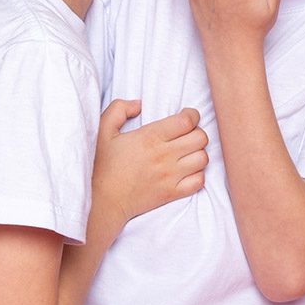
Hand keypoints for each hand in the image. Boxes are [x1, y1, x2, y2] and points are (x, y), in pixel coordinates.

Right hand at [93, 99, 207, 221]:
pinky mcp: (171, 193)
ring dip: (198, 152)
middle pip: (200, 138)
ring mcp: (169, 176)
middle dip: (196, 132)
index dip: (192, 115)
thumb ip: (119, 109)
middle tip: (186, 134)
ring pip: (203, 159)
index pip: (187, 121)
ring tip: (187, 152)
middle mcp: (164, 156)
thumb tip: (139, 104)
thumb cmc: (101, 164)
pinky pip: (199, 181)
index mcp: (149, 137)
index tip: (186, 116)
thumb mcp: (102, 129)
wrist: (101, 200)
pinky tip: (186, 171)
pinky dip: (198, 174)